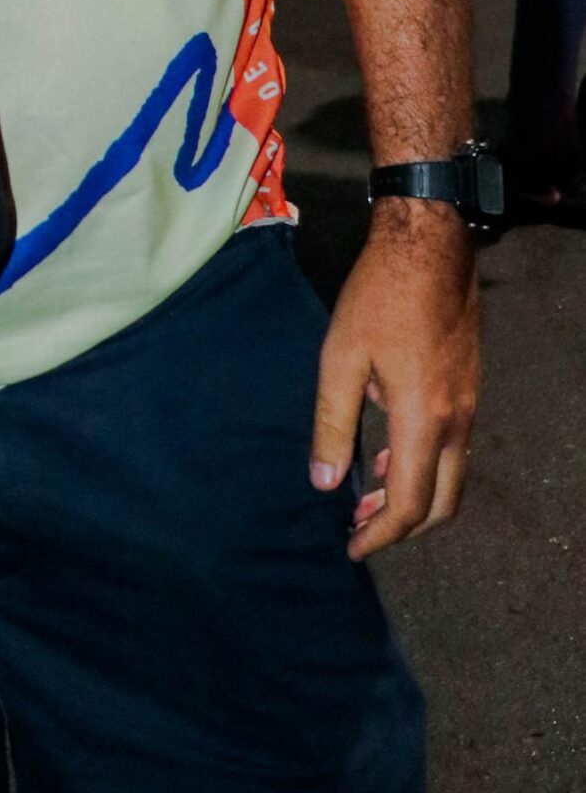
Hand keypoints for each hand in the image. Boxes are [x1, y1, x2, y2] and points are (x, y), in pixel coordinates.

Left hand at [311, 199, 478, 557]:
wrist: (429, 247)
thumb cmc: (379, 296)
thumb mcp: (340, 358)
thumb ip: (332, 423)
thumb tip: (323, 482)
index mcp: (423, 419)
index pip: (410, 504)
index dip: (380, 535)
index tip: (351, 545)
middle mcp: (456, 422)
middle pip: (442, 504)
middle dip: (403, 527)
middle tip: (360, 527)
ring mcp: (469, 406)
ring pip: (452, 478)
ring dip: (415, 497)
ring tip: (367, 493)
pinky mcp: (468, 389)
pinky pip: (454, 449)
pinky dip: (425, 466)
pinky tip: (388, 451)